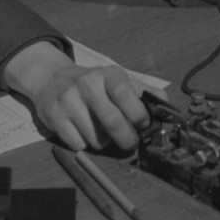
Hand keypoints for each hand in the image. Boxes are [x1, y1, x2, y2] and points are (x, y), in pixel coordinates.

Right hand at [2, 41, 166, 151]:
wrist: (52, 79)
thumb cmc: (94, 84)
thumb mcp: (118, 80)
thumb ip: (143, 92)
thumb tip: (166, 104)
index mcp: (108, 75)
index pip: (125, 93)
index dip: (137, 114)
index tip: (143, 125)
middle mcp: (87, 84)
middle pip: (112, 122)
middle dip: (126, 139)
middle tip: (130, 143)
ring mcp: (68, 100)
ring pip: (96, 139)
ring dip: (104, 142)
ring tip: (100, 130)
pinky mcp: (53, 116)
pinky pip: (78, 145)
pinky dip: (84, 145)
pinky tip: (82, 131)